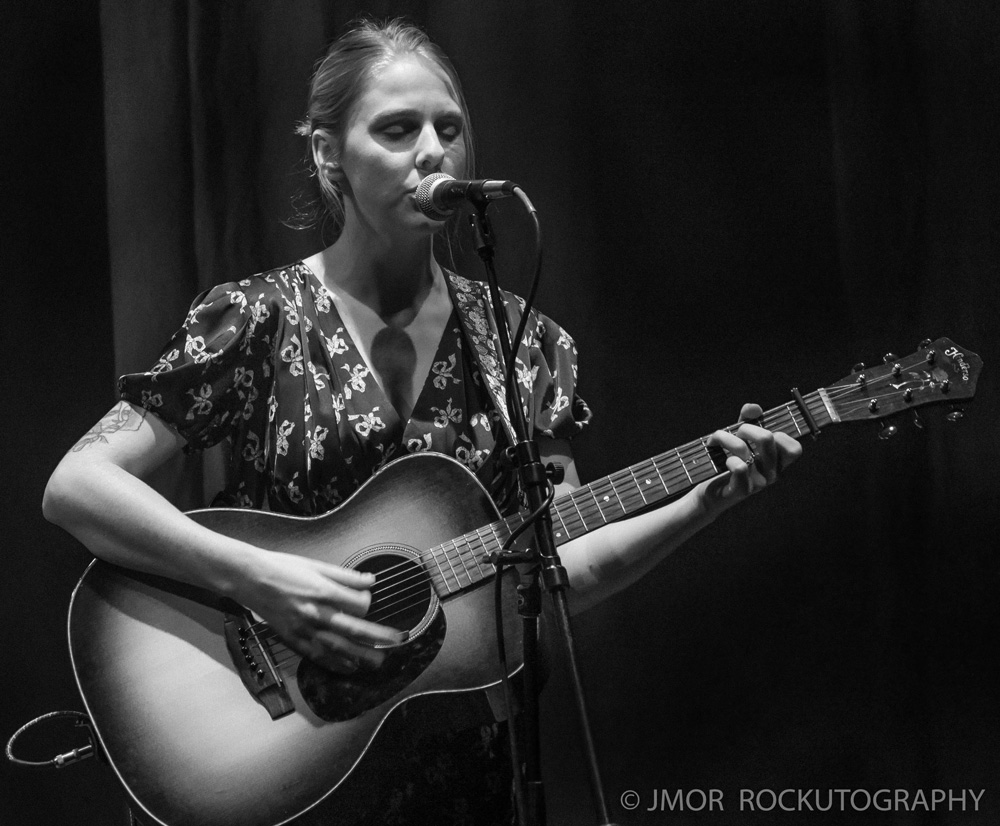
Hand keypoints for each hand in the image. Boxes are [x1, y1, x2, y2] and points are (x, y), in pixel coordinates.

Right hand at [238, 552, 405, 673]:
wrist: (251, 578)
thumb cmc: (283, 567)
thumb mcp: (317, 565)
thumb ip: (346, 576)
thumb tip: (371, 581)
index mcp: (323, 591)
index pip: (358, 604)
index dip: (368, 603)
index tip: (367, 600)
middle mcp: (316, 613)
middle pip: (354, 629)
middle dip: (378, 637)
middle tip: (398, 641)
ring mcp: (304, 629)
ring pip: (338, 648)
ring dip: (360, 656)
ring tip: (378, 661)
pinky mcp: (294, 639)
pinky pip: (318, 656)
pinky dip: (335, 663)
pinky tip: (349, 668)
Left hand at [701, 403, 801, 510]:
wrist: (710, 493)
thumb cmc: (727, 462)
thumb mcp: (738, 437)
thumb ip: (748, 419)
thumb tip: (754, 408)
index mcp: (777, 463)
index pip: (794, 449)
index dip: (778, 434)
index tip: (760, 433)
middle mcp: (772, 474)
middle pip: (767, 438)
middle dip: (745, 428)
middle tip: (733, 433)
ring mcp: (759, 484)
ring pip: (745, 449)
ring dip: (724, 438)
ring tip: (715, 440)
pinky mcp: (741, 491)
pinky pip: (740, 467)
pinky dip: (728, 458)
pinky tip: (723, 459)